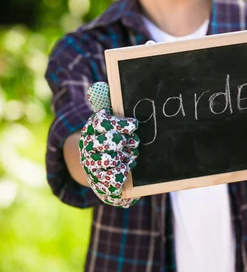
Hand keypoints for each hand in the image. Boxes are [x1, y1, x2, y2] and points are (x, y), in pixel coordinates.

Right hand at [79, 82, 139, 206]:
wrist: (97, 168)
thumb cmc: (106, 139)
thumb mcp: (105, 120)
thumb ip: (104, 102)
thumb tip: (100, 87)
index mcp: (90, 131)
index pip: (102, 123)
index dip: (120, 124)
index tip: (133, 125)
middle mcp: (87, 149)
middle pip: (109, 143)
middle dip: (125, 142)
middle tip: (133, 142)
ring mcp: (92, 168)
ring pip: (110, 161)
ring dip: (125, 158)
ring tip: (130, 156)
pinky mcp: (100, 185)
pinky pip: (113, 181)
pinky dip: (124, 175)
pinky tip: (128, 170)